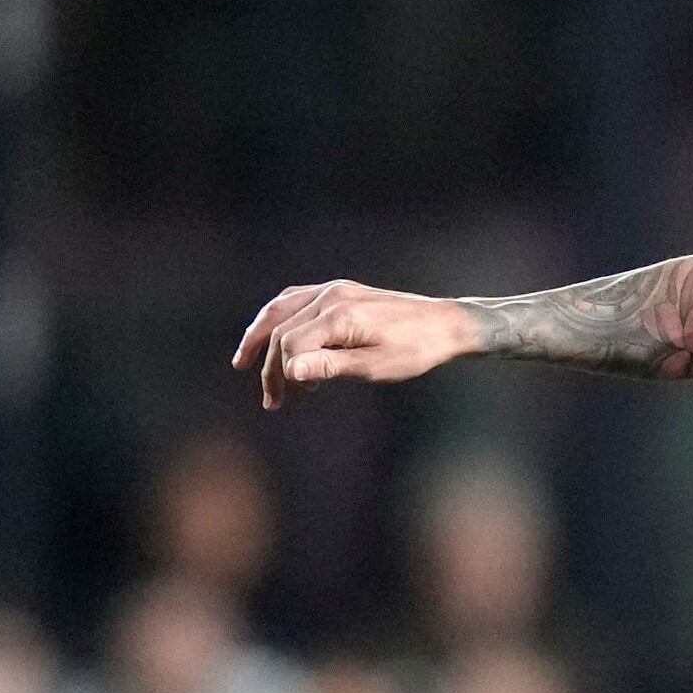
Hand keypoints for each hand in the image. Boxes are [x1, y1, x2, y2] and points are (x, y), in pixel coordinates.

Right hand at [233, 281, 477, 406]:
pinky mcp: (343, 291)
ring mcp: (335, 290)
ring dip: (261, 334)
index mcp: (338, 316)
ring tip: (246, 360)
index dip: (279, 376)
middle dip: (270, 365)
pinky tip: (276, 333)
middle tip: (271, 399)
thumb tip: (289, 371)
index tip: (281, 402)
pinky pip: (298, 299)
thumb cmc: (416, 351)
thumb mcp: (374, 367)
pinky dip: (281, 318)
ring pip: (282, 308)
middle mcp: (331, 296)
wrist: (446, 325)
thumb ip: (329, 366)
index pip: (290, 345)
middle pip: (281, 328)